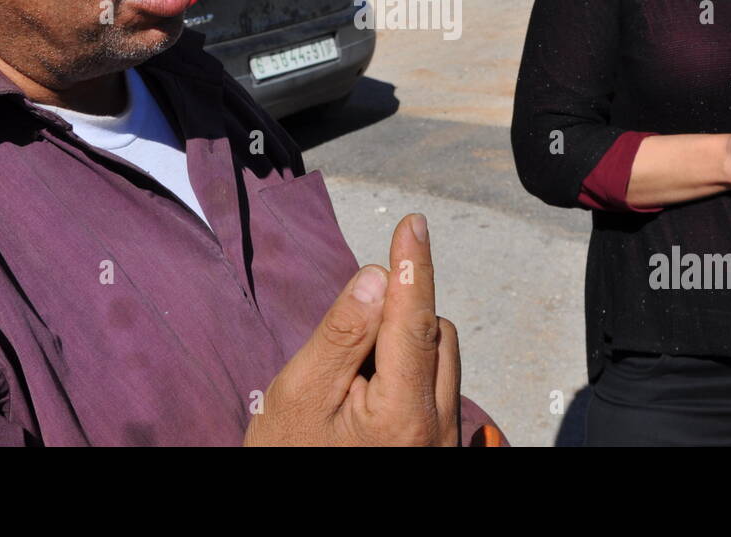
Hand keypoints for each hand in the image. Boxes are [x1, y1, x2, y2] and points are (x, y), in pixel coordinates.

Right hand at [243, 213, 460, 445]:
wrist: (293, 521)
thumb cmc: (288, 458)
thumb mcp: (300, 394)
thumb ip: (342, 334)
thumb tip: (378, 277)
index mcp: (401, 415)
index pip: (415, 320)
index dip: (412, 266)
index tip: (413, 223)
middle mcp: (436, 428)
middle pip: (433, 335)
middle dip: (396, 318)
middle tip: (341, 352)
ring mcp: (442, 442)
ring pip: (438, 358)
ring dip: (403, 347)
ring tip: (349, 385)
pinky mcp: (438, 448)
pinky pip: (434, 387)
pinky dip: (406, 374)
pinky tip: (365, 401)